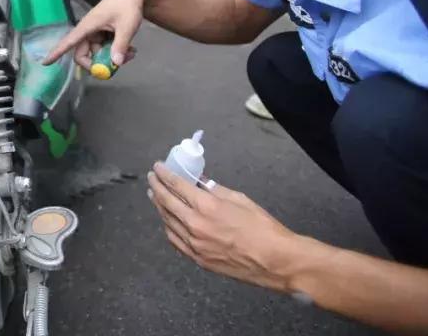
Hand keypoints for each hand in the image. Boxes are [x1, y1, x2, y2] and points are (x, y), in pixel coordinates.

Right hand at [42, 0, 145, 66]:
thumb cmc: (128, 6)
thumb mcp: (127, 26)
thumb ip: (121, 45)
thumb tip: (116, 63)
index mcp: (88, 26)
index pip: (68, 42)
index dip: (56, 53)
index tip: (45, 63)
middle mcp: (88, 31)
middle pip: (83, 55)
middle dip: (98, 64)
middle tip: (116, 67)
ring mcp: (95, 34)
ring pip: (97, 54)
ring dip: (112, 58)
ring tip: (131, 52)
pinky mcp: (102, 36)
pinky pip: (104, 50)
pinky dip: (116, 52)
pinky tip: (130, 48)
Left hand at [147, 162, 298, 291]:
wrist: (276, 261)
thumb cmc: (263, 228)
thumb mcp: (240, 199)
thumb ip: (214, 190)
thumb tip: (199, 182)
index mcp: (206, 206)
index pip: (176, 185)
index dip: (164, 174)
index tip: (157, 167)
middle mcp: (195, 225)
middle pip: (166, 202)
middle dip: (156, 187)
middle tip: (151, 178)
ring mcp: (195, 244)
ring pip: (167, 221)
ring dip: (159, 206)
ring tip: (155, 195)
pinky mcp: (198, 259)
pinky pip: (175, 241)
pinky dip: (168, 227)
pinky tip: (167, 220)